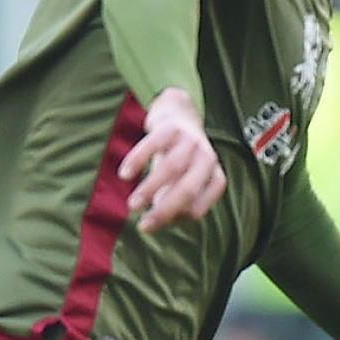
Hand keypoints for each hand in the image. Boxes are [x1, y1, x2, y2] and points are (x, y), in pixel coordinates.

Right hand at [120, 87, 225, 231]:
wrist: (177, 114)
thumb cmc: (177, 158)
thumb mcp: (180, 182)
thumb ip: (172, 201)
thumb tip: (156, 223)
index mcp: (214, 177)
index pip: (199, 206)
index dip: (176, 220)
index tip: (153, 225)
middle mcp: (207, 159)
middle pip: (188, 189)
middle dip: (164, 210)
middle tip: (143, 226)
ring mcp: (191, 141)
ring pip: (171, 168)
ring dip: (149, 189)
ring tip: (132, 206)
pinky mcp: (171, 127)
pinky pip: (153, 144)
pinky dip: (138, 160)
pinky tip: (125, 175)